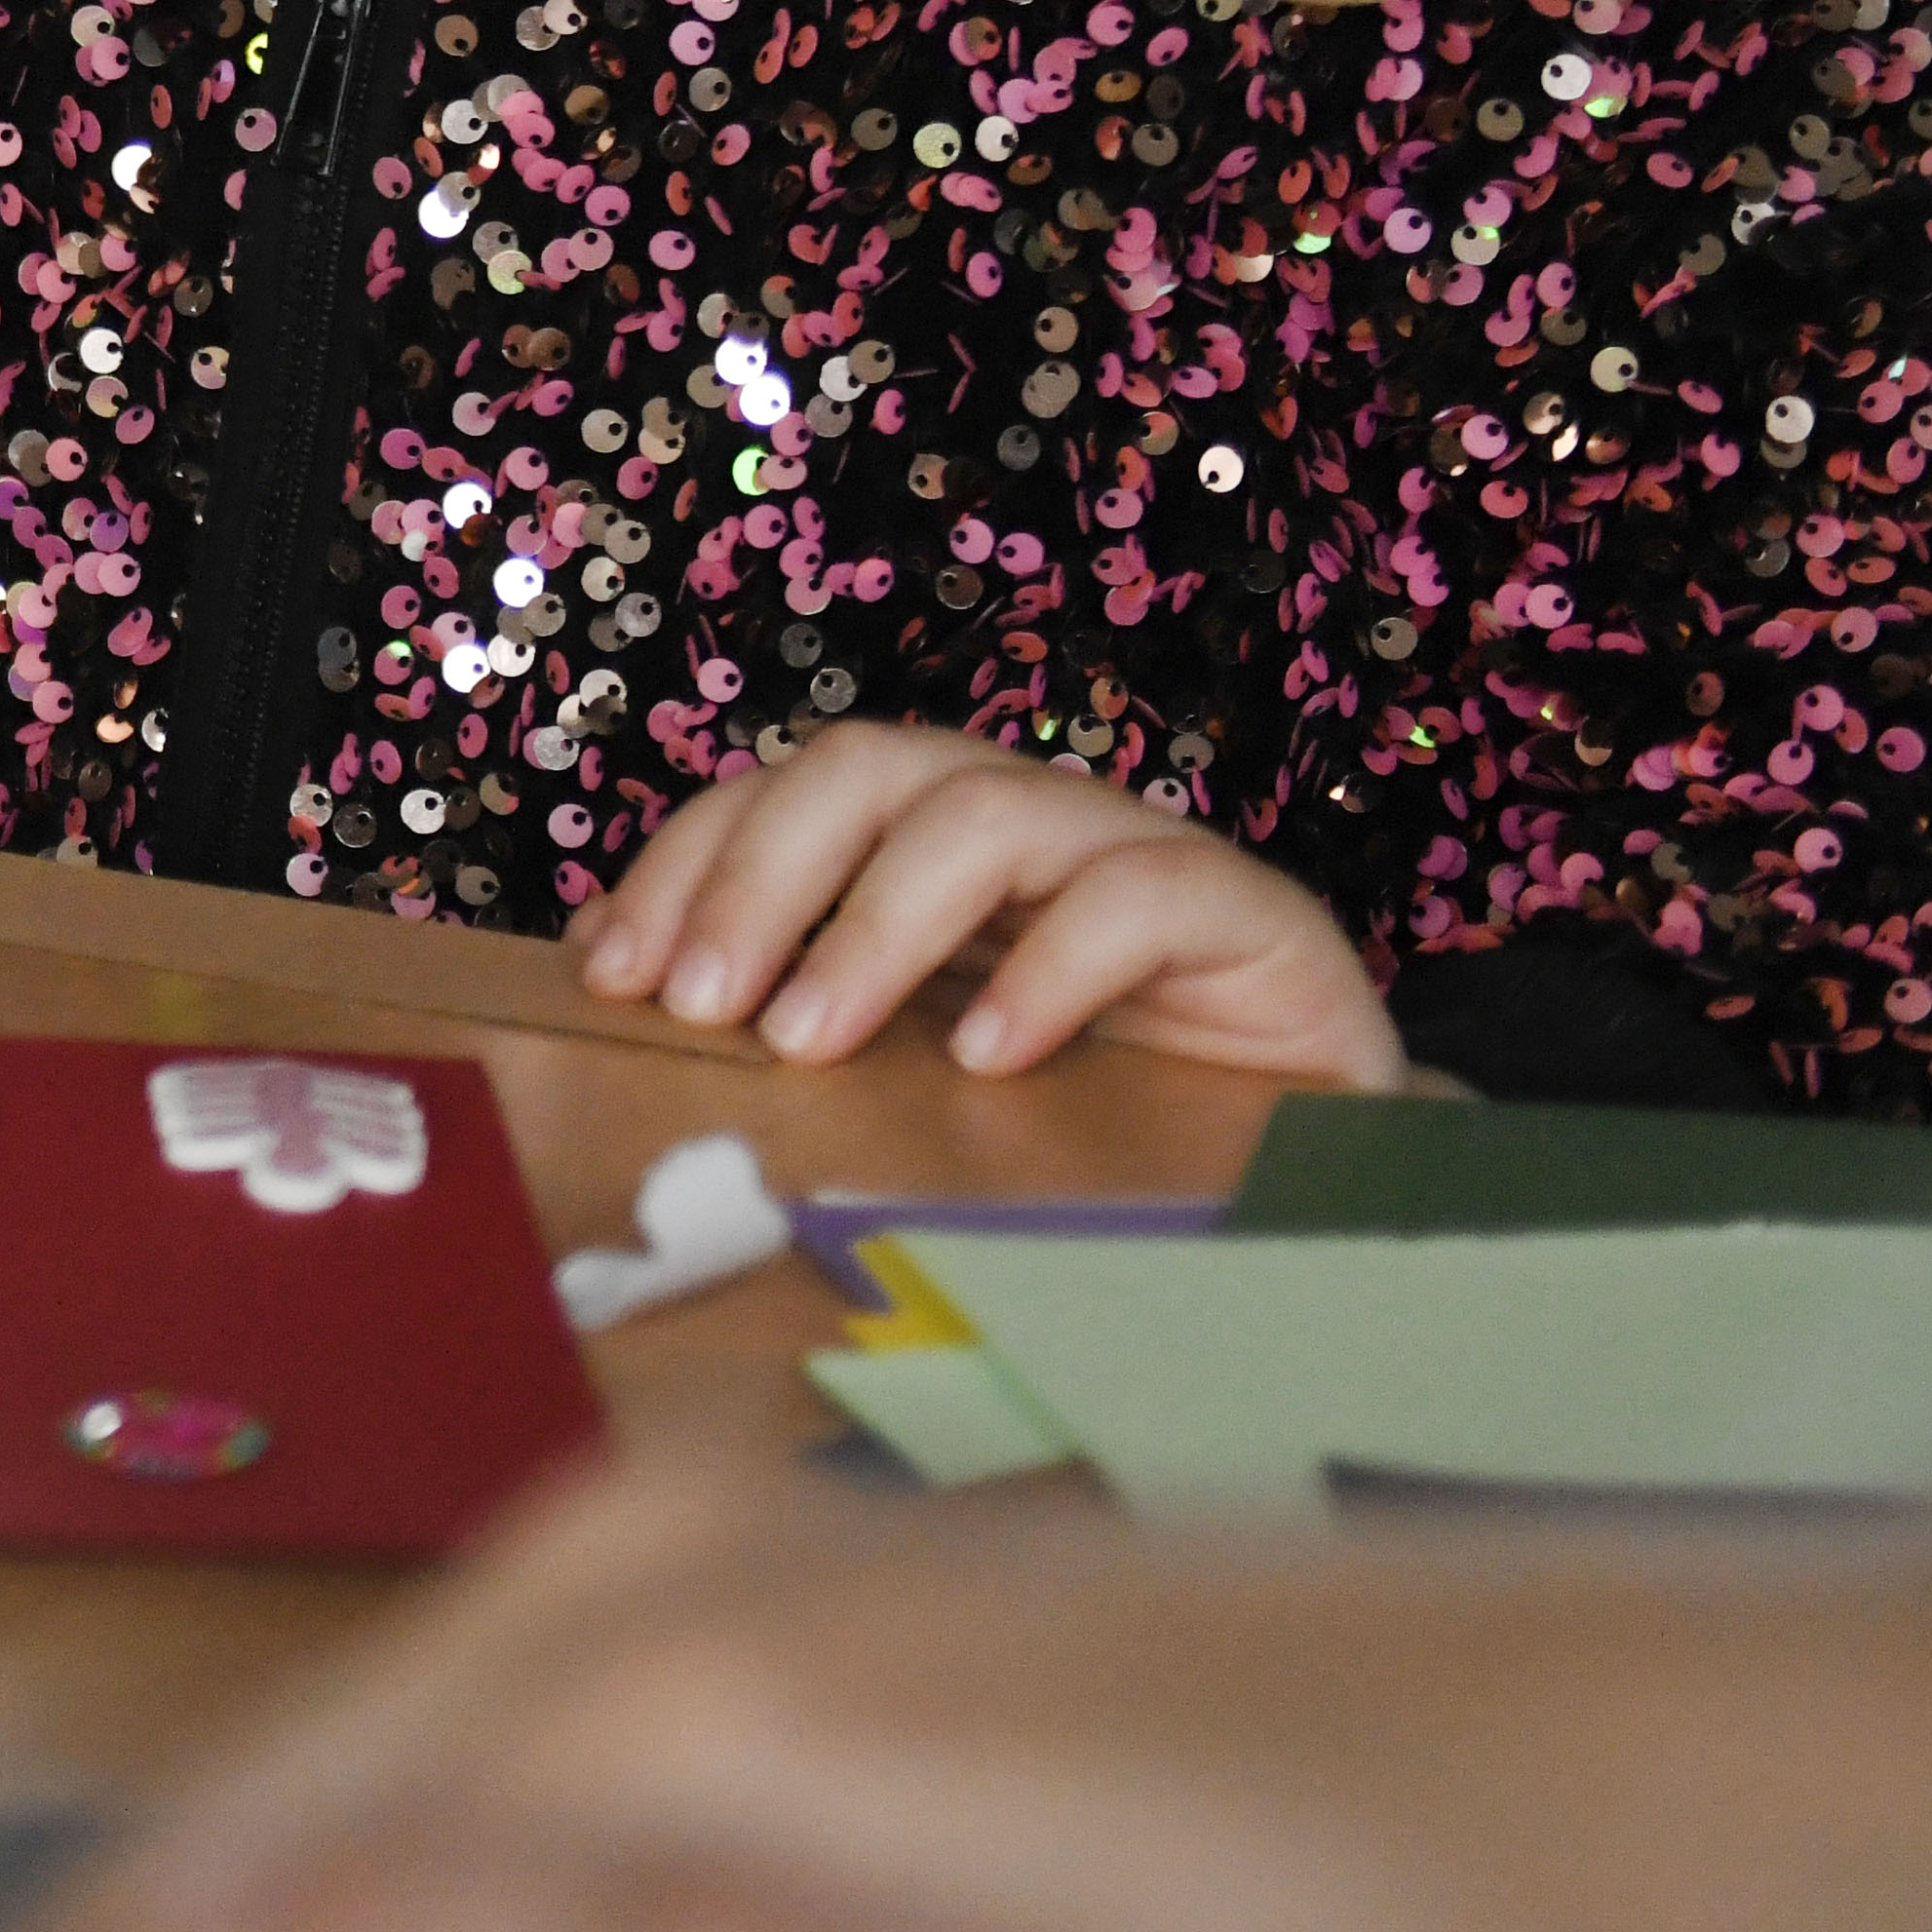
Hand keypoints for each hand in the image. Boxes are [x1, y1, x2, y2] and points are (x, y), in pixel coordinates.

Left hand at [571, 725, 1402, 1084]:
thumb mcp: (923, 1069)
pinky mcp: (1247, 915)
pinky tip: (989, 1056)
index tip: (616, 976)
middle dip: (760, 876)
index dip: (687, 866)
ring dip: (875, 926)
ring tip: (810, 1040)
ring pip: (986, 816)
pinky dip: (1049, 972)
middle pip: (866, 768)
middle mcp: (1024, 822)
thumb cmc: (1096, 1115)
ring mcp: (1136, 854)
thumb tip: (630, 999)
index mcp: (928, 842)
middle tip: (702, 1005)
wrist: (1315, 1163)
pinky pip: (1139, 898)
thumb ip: (807, 1018)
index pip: (780, 794)